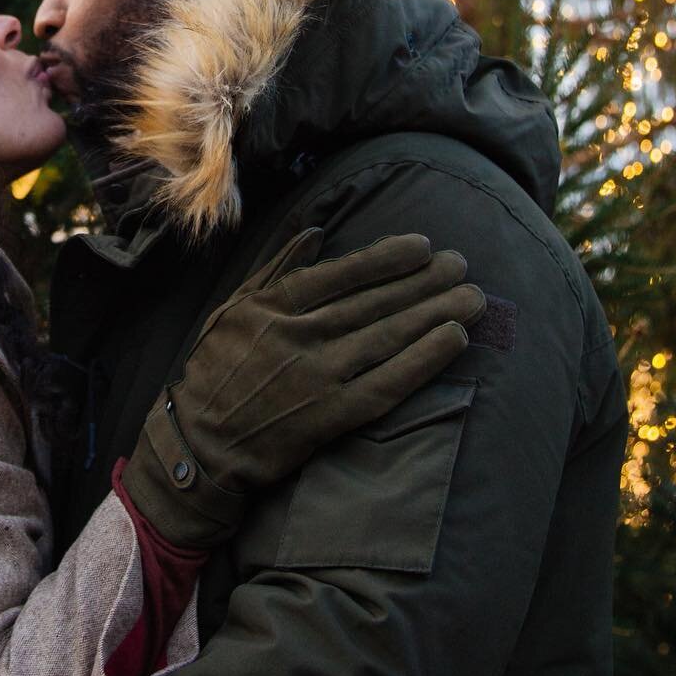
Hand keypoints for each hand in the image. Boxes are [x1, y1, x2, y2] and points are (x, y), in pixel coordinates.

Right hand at [120, 229, 484, 547]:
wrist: (203, 442)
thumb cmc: (216, 370)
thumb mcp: (233, 308)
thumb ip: (275, 269)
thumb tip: (316, 233)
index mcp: (274, 307)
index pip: (341, 275)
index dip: (386, 258)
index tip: (422, 246)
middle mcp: (300, 336)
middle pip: (374, 302)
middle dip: (424, 281)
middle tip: (462, 264)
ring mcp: (319, 376)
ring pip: (388, 337)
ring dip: (435, 313)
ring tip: (472, 297)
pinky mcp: (333, 415)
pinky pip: (389, 382)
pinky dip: (423, 360)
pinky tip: (452, 340)